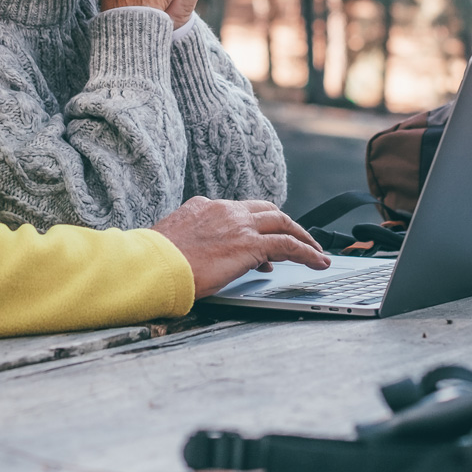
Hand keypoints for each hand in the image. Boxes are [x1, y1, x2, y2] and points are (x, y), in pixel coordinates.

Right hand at [152, 196, 329, 297]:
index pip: (240, 211)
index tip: (263, 245)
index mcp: (203, 206)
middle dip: (286, 224)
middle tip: (298, 239)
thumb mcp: (177, 243)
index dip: (256, 226)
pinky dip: (308, 252)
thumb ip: (198, 242)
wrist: (153, 265)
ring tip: (316, 252)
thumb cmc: (157, 261)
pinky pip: (290, 245)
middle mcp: (224, 209)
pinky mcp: (250, 244)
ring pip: (283, 223)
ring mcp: (239, 224)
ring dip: (302, 237)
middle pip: (267, 210)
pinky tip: (318, 262)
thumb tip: (215, 256)